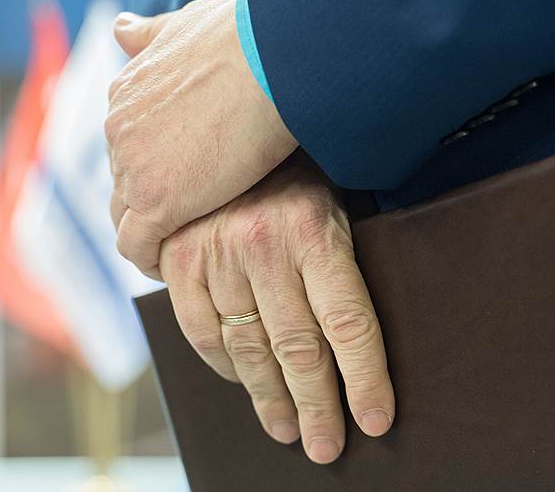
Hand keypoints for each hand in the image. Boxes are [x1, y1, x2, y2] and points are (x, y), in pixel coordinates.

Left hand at [107, 0, 296, 279]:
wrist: (271, 62)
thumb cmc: (243, 38)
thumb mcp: (185, 24)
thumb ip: (151, 33)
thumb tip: (122, 29)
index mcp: (126, 92)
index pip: (126, 143)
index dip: (149, 164)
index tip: (176, 179)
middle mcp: (118, 130)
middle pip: (123, 180)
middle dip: (147, 198)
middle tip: (180, 219)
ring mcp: (133, 170)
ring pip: (125, 215)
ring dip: (146, 233)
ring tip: (175, 249)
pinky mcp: (156, 204)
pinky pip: (136, 247)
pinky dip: (149, 261)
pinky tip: (172, 269)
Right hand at [159, 152, 394, 463]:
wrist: (230, 108)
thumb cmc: (300, 163)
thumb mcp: (336, 195)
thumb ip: (343, 259)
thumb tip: (361, 337)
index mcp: (314, 229)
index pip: (348, 323)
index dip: (364, 379)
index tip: (375, 420)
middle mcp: (264, 245)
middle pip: (300, 348)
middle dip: (318, 407)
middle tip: (328, 446)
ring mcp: (216, 253)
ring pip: (250, 349)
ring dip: (272, 399)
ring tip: (291, 432)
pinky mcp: (179, 259)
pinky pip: (203, 331)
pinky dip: (225, 367)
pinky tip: (245, 387)